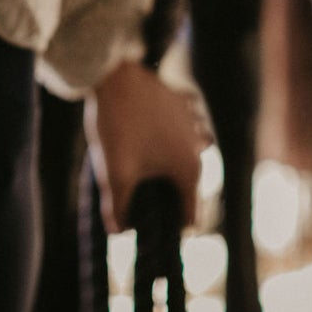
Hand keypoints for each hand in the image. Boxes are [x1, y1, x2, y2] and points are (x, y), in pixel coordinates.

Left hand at [85, 61, 208, 231]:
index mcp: (188, 169)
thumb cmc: (117, 128)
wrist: (113, 77)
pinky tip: (160, 131)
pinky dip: (178, 128)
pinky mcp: (181, 99)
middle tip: (147, 200)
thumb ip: (116, 208)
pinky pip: (187, 119)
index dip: (174, 228)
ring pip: (195, 147)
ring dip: (181, 159)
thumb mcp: (114, 174)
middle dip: (174, 194)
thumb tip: (118, 231)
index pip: (190, 214)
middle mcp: (198, 145)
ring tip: (155, 165)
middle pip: (192, 181)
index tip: (155, 233)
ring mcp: (192, 119)